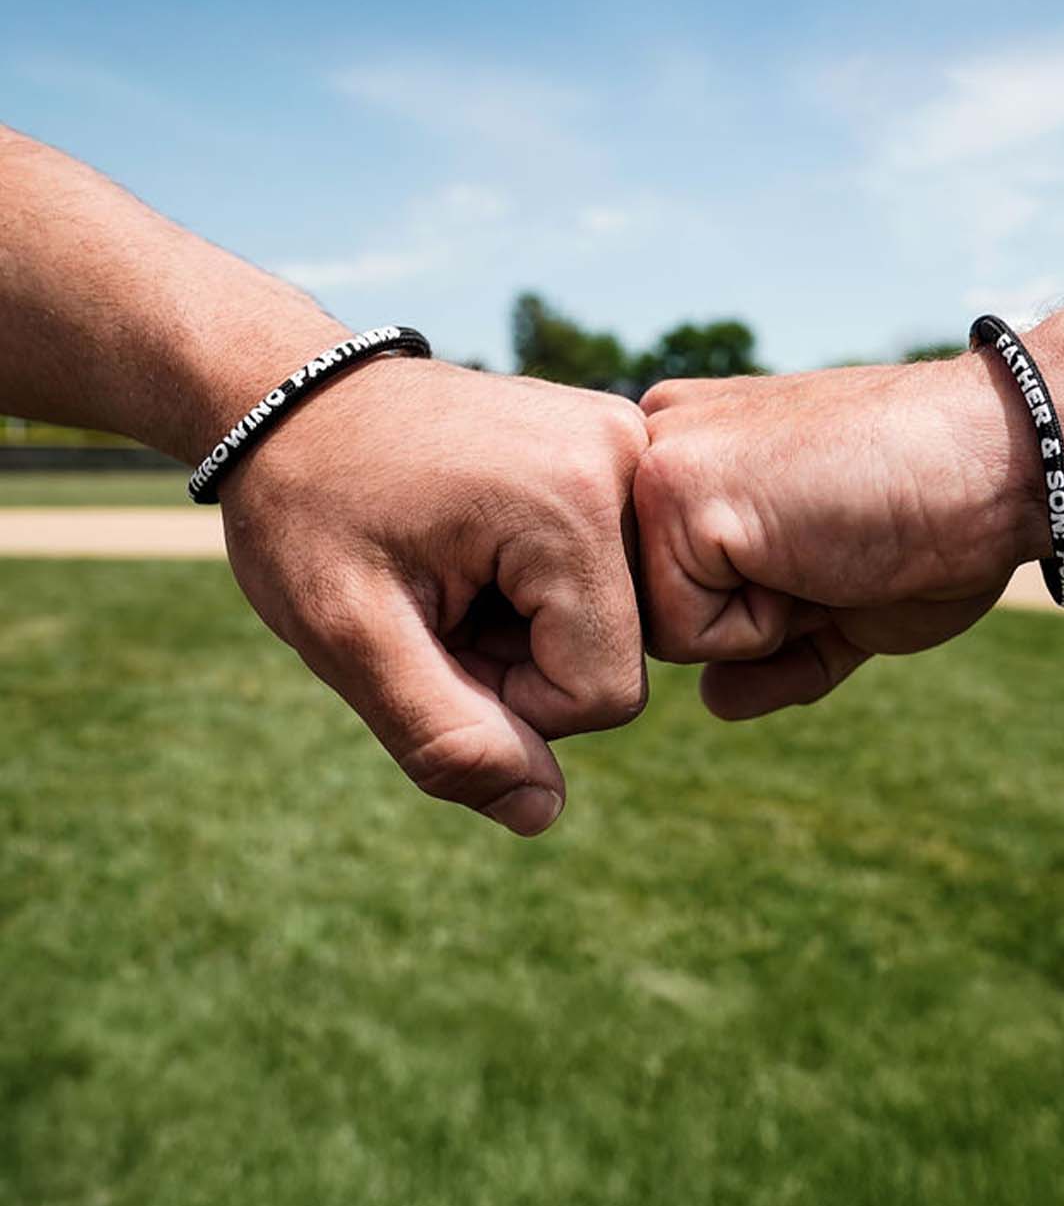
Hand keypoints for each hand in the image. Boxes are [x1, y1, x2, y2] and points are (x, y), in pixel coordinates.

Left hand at [219, 358, 648, 833]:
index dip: (508, 704)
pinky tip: (479, 547)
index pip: (603, 695)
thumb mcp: (347, 634)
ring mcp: (629, 441)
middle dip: (521, 661)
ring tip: (453, 569)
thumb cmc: (308, 506)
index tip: (431, 639)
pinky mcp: (618, 443)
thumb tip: (542, 812)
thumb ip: (444, 736)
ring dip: (531, 627)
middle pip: (618, 655)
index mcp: (575, 501)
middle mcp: (629, 456)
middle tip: (434, 600)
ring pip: (619, 618)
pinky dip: (544, 586)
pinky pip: (613, 569)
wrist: (291, 393)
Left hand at [633, 359, 1039, 718]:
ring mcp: (656, 461)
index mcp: (687, 450)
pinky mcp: (673, 489)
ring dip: (753, 626)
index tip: (827, 546)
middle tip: (827, 548)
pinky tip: (814, 552)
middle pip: (647, 613)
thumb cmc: (933, 527)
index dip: (751, 609)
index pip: (664, 590)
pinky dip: (759, 629)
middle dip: (743, 619)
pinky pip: (682, 636)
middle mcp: (655, 442)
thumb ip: (769, 653)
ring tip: (821, 547)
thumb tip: (711, 702)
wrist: (1000, 465)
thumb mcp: (838, 601)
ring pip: (654, 628)